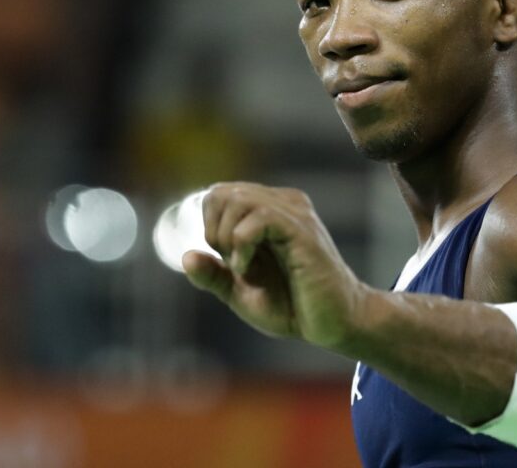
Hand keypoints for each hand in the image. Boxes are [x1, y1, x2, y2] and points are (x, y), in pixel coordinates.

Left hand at [181, 182, 367, 348]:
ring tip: (242, 267)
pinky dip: (241, 244)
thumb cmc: (292, 306)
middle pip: (222, 193)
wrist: (332, 324)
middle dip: (214, 231)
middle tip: (233, 264)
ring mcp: (295, 213)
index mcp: (269, 210)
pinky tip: (248, 269)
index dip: (210, 227)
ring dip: (226, 237)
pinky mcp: (302, 231)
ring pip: (238, 199)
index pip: (218, 194)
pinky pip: (259, 217)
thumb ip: (213, 275)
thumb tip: (184, 256)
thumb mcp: (240, 293)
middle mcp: (283, 203)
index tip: (228, 260)